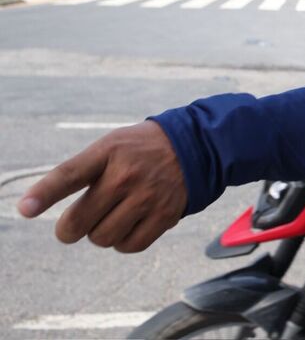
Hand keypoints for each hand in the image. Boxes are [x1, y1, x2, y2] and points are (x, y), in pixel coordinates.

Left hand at [17, 120, 186, 252]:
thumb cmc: (139, 150)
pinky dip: (122, 243)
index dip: (45, 194)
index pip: (70, 175)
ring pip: (102, 238)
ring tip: (110, 218)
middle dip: (68, 230)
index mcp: (109, 152)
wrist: (193, 147)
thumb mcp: (110, 145)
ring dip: (99, 234)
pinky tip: (126, 226)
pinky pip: (129, 246)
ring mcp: (148, 197)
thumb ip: (80, 170)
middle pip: (79, 221)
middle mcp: (127, 175)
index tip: (25, 209)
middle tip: (71, 227)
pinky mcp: (165, 215)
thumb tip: (39, 207)